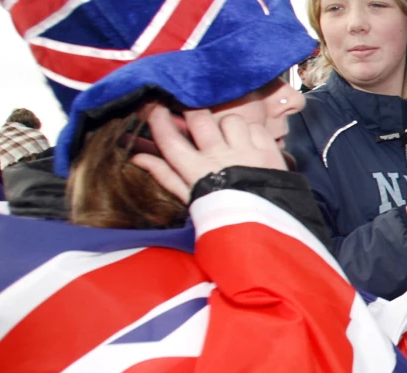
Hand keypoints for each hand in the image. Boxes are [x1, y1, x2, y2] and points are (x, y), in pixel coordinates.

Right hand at [131, 106, 286, 202]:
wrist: (265, 229)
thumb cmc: (223, 213)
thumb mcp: (190, 199)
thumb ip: (166, 176)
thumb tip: (138, 158)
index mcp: (197, 172)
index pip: (170, 139)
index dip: (158, 120)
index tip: (157, 109)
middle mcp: (220, 157)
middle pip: (199, 118)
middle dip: (193, 114)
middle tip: (196, 120)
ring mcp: (246, 152)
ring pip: (229, 119)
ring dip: (226, 125)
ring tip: (228, 138)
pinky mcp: (268, 151)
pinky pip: (255, 127)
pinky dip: (250, 132)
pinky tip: (249, 144)